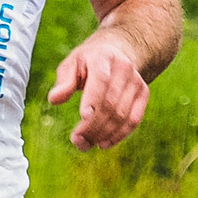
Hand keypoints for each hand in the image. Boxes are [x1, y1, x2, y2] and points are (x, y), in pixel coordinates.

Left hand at [45, 33, 149, 150]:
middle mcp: (123, 68)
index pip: (101, 80)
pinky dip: (119, 135)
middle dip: (93, 125)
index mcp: (103, 57)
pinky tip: (103, 144)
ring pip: (122, 114)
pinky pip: (134, 119)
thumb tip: (54, 99)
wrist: (115, 52)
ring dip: (103, 133)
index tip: (83, 117)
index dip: (93, 99)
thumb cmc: (86, 62)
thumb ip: (63, 82)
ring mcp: (136, 81)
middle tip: (76, 140)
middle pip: (110, 102)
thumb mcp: (71, 65)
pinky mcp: (143, 93)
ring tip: (85, 144)